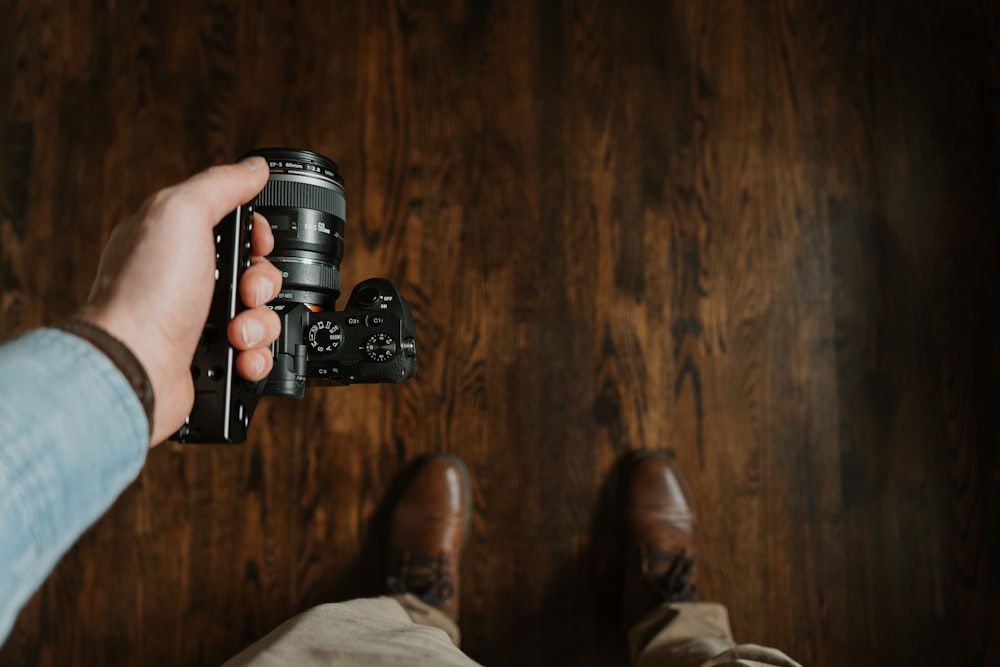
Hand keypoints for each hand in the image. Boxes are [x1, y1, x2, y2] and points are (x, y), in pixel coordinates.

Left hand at [78, 157, 282, 445]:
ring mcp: (198, 322)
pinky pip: (255, 353)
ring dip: (261, 325)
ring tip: (236, 333)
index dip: (256, 235)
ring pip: (261, 315)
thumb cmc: (145, 294)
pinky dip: (255, 356)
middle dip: (263, 284)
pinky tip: (239, 357)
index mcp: (175, 241)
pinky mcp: (210, 359)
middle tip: (245, 292)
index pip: (234, 227)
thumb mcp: (180, 215)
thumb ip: (220, 185)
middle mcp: (186, 281)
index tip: (257, 244)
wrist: (135, 367)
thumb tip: (253, 167)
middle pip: (256, 272)